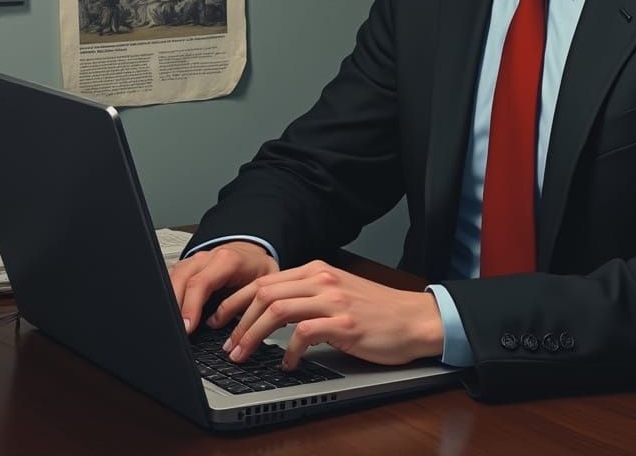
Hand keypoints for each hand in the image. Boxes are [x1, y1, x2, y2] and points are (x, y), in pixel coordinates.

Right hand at [169, 241, 278, 333]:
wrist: (252, 254)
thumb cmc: (257, 270)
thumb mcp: (263, 285)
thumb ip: (251, 303)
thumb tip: (242, 330)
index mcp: (227, 261)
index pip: (201, 283)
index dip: (191, 306)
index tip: (188, 327)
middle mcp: (207, 258)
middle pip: (181, 279)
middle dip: (175, 307)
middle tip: (177, 332)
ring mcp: (194, 261)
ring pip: (172, 277)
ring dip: (169, 301)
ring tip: (171, 326)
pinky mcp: (186, 267)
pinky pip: (171, 278)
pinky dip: (168, 295)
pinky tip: (170, 313)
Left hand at [216, 260, 443, 369]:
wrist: (414, 319)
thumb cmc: (377, 310)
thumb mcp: (339, 291)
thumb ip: (309, 293)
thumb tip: (272, 310)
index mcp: (318, 270)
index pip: (266, 280)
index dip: (237, 301)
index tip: (221, 319)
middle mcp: (323, 280)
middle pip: (265, 293)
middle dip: (238, 321)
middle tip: (226, 344)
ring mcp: (333, 300)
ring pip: (277, 311)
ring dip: (253, 336)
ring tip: (243, 355)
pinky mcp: (343, 324)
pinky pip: (303, 335)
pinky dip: (288, 353)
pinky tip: (287, 365)